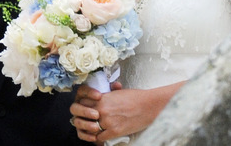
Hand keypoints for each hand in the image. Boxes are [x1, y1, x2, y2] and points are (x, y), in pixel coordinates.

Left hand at [70, 81, 184, 142]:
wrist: (149, 105)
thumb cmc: (135, 97)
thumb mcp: (117, 92)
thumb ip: (106, 95)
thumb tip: (100, 96)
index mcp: (101, 98)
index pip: (81, 103)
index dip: (82, 108)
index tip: (84, 112)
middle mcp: (102, 109)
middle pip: (83, 117)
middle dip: (84, 120)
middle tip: (87, 123)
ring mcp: (107, 121)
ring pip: (91, 129)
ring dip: (91, 131)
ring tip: (94, 131)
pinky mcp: (114, 131)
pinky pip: (100, 138)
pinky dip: (100, 139)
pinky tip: (102, 136)